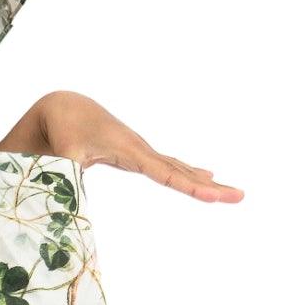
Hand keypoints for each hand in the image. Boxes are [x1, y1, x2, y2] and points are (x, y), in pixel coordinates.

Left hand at [42, 90, 243, 203]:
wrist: (66, 108)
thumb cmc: (65, 131)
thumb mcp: (65, 153)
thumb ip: (71, 173)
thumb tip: (73, 196)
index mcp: (129, 150)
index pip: (165, 172)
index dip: (188, 185)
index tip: (212, 196)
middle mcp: (142, 150)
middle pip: (182, 171)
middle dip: (210, 186)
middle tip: (239, 197)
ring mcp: (143, 151)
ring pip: (180, 168)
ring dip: (205, 183)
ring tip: (232, 194)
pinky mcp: (138, 154)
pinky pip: (170, 166)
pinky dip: (190, 174)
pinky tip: (207, 177)